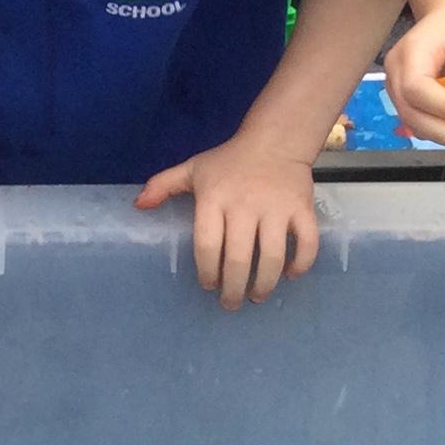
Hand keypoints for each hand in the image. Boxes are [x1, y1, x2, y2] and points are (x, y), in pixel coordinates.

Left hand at [137, 142, 319, 309]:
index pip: (207, 244)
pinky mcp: (302, 209)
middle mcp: (245, 205)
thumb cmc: (229, 161)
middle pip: (238, 259)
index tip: (208, 285)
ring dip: (264, 284)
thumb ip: (163, 185)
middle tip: (230, 303)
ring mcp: (277, 208)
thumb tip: (137, 205)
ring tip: (256, 296)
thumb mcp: (193, 169)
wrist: (275, 141)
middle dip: (232, 289)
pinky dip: (300, 264)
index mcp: (215, 198)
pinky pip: (306, 244)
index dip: (206, 271)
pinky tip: (289, 275)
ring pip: (272, 257)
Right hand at [382, 3, 444, 151]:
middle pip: (411, 112)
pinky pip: (418, 121)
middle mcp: (396, 71)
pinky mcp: (405, 98)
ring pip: (413, 123)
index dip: (443, 106)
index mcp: (413, 51)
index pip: (417, 87)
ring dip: (444, 135)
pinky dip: (441, 129)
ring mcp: (396, 87)